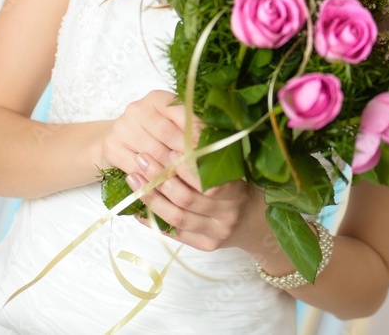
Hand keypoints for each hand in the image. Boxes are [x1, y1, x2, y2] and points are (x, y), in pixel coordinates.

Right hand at [100, 90, 202, 177]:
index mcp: (157, 98)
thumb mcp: (173, 123)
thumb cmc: (154, 131)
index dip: (197, 133)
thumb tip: (216, 143)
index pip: (181, 114)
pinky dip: (154, 178)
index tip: (212, 149)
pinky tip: (167, 185)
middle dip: (187, 153)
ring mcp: (122, 128)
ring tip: (191, 180)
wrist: (119, 138)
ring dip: (173, 169)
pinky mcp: (112, 148)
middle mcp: (137, 109)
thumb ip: (190, 128)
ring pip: (154, 153)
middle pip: (167, 134)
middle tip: (204, 169)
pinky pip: (138, 168)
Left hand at [129, 151, 271, 253]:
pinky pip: (172, 233)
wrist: (255, 222)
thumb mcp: (237, 172)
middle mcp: (227, 217)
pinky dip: (151, 218)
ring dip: (151, 197)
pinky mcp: (204, 246)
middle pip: (187, 200)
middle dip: (160, 178)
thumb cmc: (243, 189)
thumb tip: (176, 141)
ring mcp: (215, 234)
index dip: (186, 168)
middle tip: (142, 158)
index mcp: (238, 194)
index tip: (168, 149)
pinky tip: (136, 205)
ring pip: (176, 217)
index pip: (209, 184)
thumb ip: (212, 162)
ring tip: (133, 178)